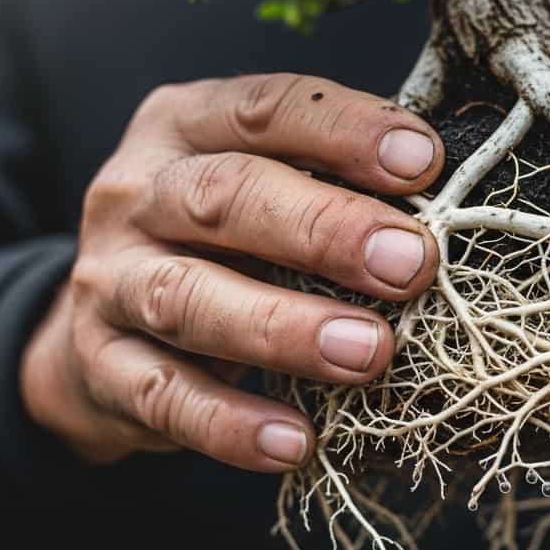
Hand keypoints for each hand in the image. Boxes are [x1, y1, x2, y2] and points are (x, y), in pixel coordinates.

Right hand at [23, 73, 443, 471]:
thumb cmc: (225, 240)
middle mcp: (136, 192)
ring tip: (369, 352)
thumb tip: (449, 193)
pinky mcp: (101, 366)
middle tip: (410, 264)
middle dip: (324, 229)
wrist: (100, 329)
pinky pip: (164, 397)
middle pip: (223, 197)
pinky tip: (295, 441)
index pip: (263, 108)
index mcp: (184, 123)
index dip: (344, 131)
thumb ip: (334, 177)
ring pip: (187, 298)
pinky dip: (230, 425)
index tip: (423, 161)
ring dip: (284, 329)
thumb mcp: (266, 183)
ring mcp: (107, 280)